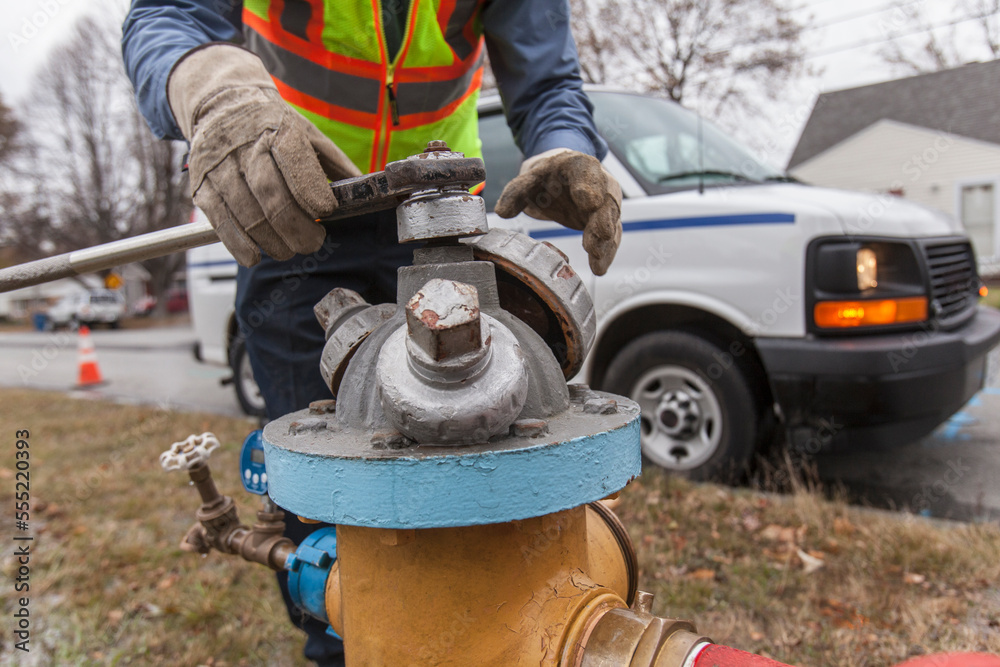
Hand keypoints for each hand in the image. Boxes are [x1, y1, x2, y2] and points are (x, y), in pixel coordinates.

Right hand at [168, 45, 360, 265]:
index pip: (293, 159)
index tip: (325, 211)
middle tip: (312, 242)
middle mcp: (246, 146)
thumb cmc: (273, 126)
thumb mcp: (308, 134)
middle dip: (294, 226)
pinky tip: (255, 255)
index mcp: (278, 129)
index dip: (310, 189)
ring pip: (246, 211)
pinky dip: (238, 243)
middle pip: (270, 193)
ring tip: (289, 250)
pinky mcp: (202, 185)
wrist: (222, 103)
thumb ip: (336, 165)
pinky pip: (219, 220)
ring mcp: (220, 166)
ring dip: (271, 240)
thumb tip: (368, 192)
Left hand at [495, 148, 621, 274]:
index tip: (589, 202)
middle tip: (599, 235)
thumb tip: (502, 212)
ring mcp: (606, 203)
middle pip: (606, 200)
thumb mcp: (529, 179)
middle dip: (602, 219)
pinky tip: (600, 267)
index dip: (589, 186)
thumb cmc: (547, 176)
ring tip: (597, 258)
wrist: (562, 178)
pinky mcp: (607, 221)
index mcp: (578, 165)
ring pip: (611, 221)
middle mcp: (599, 182)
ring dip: (605, 241)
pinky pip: (611, 237)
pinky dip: (606, 252)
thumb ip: (516, 192)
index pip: (586, 172)